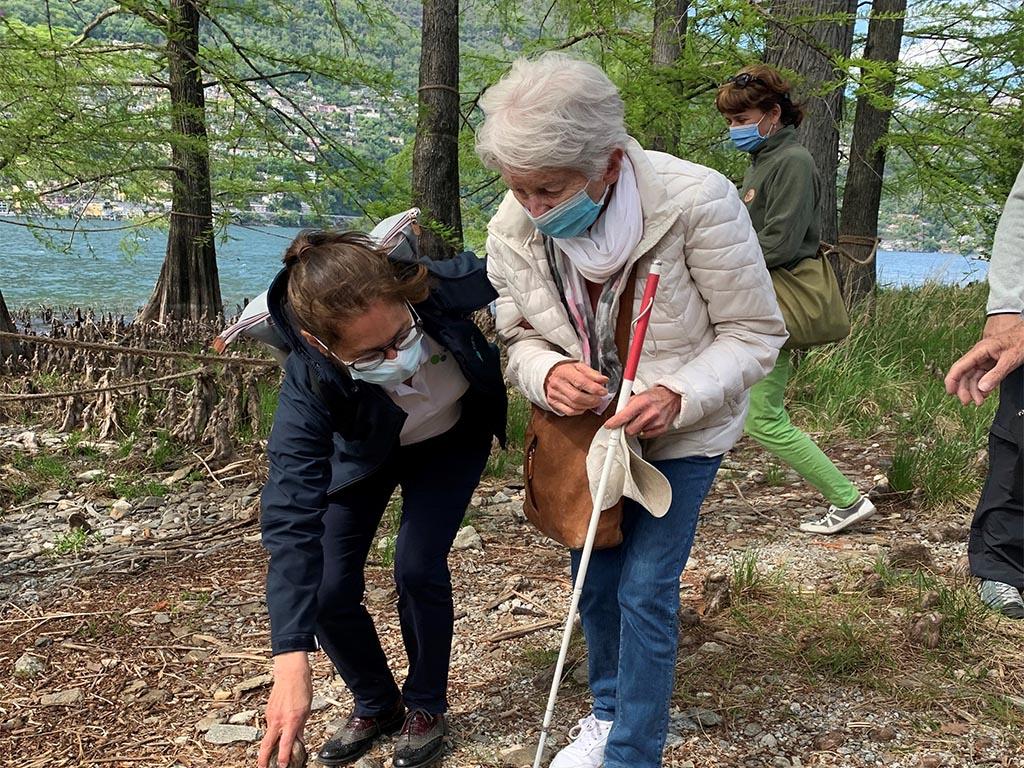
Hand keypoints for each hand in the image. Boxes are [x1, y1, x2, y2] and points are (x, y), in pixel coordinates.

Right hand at [258, 652, 311, 767]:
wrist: (290, 673)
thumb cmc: (301, 689)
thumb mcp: (306, 711)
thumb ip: (301, 727)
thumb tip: (299, 740)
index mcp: (291, 720)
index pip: (286, 744)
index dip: (284, 757)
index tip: (283, 766)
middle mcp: (278, 720)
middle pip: (267, 745)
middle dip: (263, 759)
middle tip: (263, 767)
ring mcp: (270, 715)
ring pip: (268, 735)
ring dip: (271, 744)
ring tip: (275, 750)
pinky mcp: (267, 711)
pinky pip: (270, 725)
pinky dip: (274, 730)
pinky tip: (279, 729)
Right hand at [544, 361, 608, 415]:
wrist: (551, 374)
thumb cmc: (567, 371)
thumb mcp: (580, 367)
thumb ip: (592, 373)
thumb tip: (604, 380)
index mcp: (564, 372)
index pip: (580, 381)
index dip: (594, 388)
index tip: (603, 391)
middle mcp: (557, 383)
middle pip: (577, 396)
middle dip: (592, 400)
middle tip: (600, 399)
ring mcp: (554, 394)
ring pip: (574, 405)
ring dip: (588, 406)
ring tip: (594, 402)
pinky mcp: (553, 403)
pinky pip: (569, 412)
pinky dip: (580, 411)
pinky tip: (585, 406)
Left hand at [603, 385, 681, 437]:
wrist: (672, 397)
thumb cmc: (654, 396)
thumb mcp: (638, 396)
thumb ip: (626, 406)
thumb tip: (615, 416)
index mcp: (642, 402)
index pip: (624, 416)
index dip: (614, 423)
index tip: (609, 426)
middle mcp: (650, 413)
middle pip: (630, 429)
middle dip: (626, 427)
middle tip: (628, 421)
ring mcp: (657, 422)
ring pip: (637, 433)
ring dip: (636, 428)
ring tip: (641, 419)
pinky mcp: (662, 429)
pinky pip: (646, 436)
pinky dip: (644, 431)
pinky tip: (647, 423)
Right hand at [944, 315, 1023, 404]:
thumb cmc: (1022, 341)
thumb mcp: (1010, 359)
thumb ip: (996, 374)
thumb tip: (982, 388)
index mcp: (980, 350)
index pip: (960, 366)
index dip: (952, 380)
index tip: (950, 392)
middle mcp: (979, 355)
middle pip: (964, 373)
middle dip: (964, 389)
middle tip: (967, 402)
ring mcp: (985, 359)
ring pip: (973, 376)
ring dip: (974, 389)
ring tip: (979, 401)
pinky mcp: (991, 363)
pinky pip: (982, 375)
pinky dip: (982, 385)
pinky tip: (984, 393)